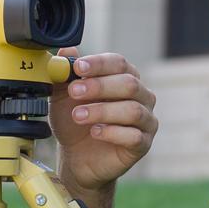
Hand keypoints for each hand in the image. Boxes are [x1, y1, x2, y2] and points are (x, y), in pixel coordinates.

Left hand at [50, 48, 157, 193]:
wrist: (76, 156)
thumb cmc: (75, 122)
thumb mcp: (63, 96)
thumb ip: (66, 74)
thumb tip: (67, 50)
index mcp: (125, 78)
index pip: (119, 63)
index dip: (99, 64)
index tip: (78, 67)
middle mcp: (141, 96)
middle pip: (129, 84)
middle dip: (100, 86)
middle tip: (74, 92)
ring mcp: (145, 121)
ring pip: (132, 110)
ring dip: (102, 111)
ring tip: (78, 115)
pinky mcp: (143, 144)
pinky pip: (134, 136)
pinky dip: (113, 132)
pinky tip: (95, 132)